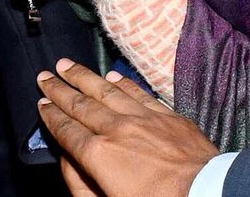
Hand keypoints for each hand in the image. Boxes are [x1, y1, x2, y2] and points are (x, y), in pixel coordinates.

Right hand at [38, 60, 218, 196]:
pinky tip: (112, 77)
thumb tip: (67, 160)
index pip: (67, 129)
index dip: (51, 115)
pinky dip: (123, 84)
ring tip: (69, 66)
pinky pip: (140, 94)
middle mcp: (117, 129)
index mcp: (99, 154)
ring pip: (108, 91)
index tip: (42, 103)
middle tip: (45, 76)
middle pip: (82, 104)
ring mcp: (144, 119)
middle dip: (60, 89)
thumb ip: (80, 184)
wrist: (207, 195)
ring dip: (85, 78)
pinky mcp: (168, 117)